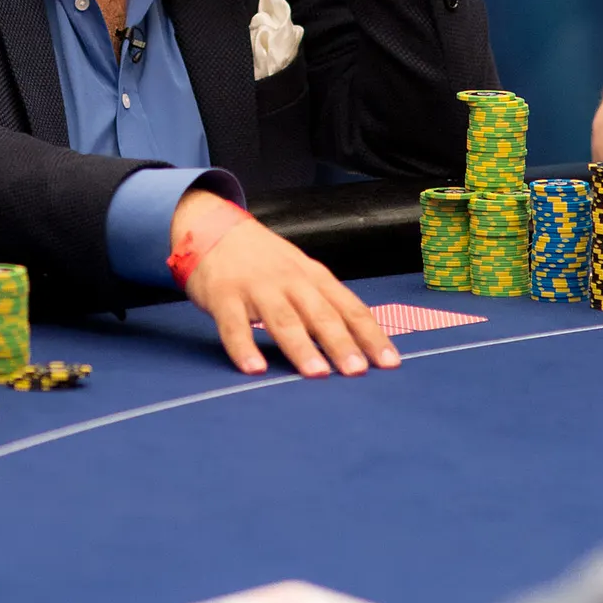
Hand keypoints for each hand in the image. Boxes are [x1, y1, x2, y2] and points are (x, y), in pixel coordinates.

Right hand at [178, 214, 401, 378]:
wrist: (212, 227)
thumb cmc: (263, 261)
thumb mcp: (299, 272)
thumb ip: (323, 303)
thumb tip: (358, 344)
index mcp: (313, 276)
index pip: (349, 307)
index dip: (371, 335)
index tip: (390, 363)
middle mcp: (290, 280)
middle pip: (320, 313)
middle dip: (341, 343)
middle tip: (358, 371)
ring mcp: (256, 287)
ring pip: (282, 319)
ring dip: (300, 347)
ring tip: (317, 374)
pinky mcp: (224, 295)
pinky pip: (234, 324)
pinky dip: (244, 347)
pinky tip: (254, 369)